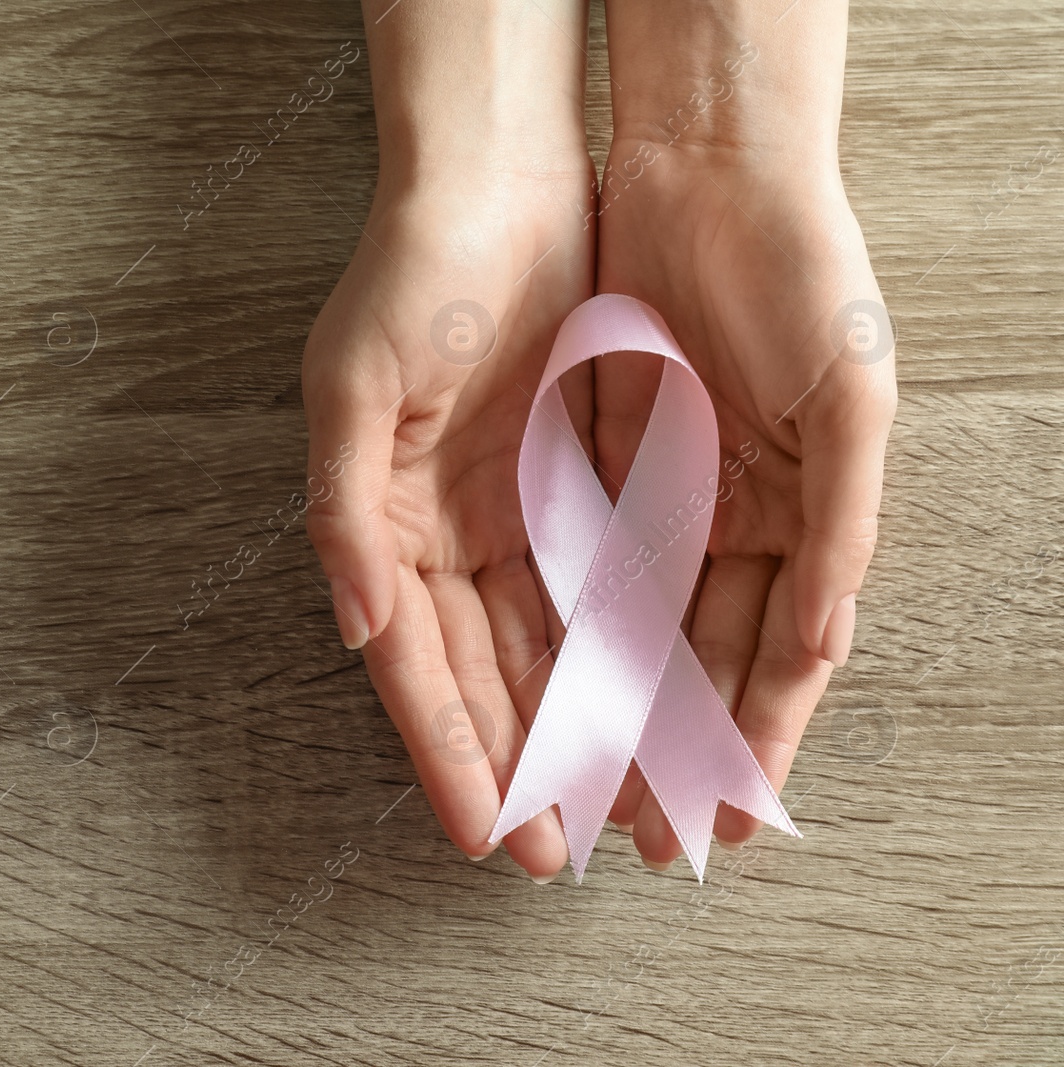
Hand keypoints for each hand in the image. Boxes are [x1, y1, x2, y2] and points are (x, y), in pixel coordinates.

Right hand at [305, 162, 597, 876]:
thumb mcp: (352, 388)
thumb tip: (360, 628)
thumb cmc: (409, 276)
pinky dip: (613, 647)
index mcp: (380, 524)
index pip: (414, 664)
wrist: (497, 184)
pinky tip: (639, 703)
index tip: (481, 833)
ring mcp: (506, 514)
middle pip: (480, 674)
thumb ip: (345, 513)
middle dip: (514, 764)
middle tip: (551, 852)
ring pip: (542, 645)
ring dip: (568, 723)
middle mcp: (441, 534)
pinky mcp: (567, 484)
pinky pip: (595, 585)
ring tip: (605, 804)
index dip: (447, 750)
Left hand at [592, 145, 896, 867]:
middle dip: (671, 744)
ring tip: (586, 781)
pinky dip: (570, 623)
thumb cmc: (802, 272)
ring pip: (633, 623)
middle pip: (697, 656)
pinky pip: (581, 558)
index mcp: (803, 515)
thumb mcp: (849, 398)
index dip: (752, 740)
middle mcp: (732, 517)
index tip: (726, 820)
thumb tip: (826, 643)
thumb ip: (841, 526)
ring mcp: (665, 491)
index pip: (774, 656)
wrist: (710, 171)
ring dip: (614, 702)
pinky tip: (553, 682)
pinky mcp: (601, 456)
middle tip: (639, 832)